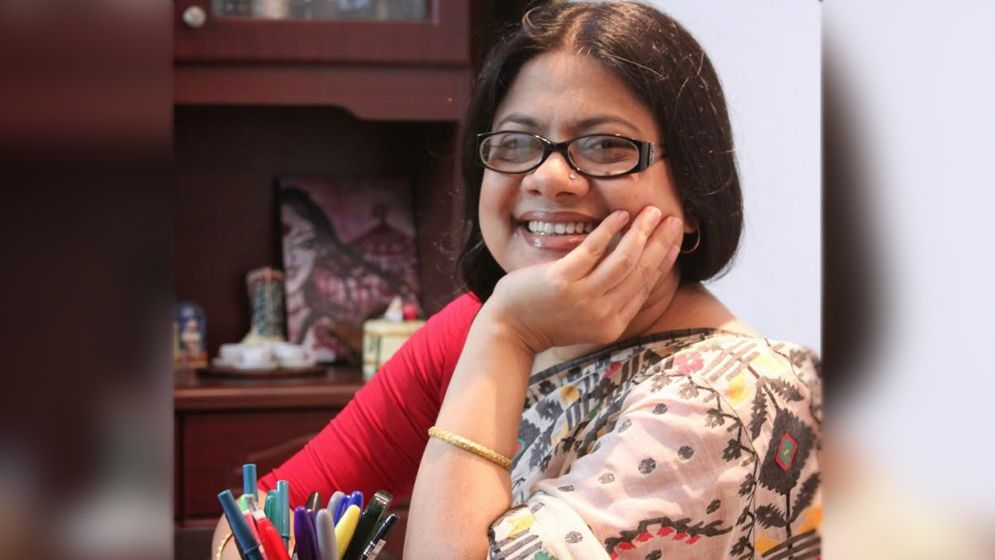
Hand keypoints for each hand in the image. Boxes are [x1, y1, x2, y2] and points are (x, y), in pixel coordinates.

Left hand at [486, 206, 683, 352]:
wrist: (510, 329)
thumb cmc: (547, 319)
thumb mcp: (588, 319)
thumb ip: (611, 300)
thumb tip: (636, 269)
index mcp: (612, 324)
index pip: (646, 286)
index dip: (664, 260)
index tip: (676, 240)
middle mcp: (602, 314)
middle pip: (640, 271)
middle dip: (660, 242)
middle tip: (673, 219)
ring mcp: (583, 298)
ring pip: (623, 261)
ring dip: (641, 233)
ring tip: (651, 212)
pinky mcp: (562, 281)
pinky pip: (593, 250)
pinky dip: (609, 230)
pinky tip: (621, 215)